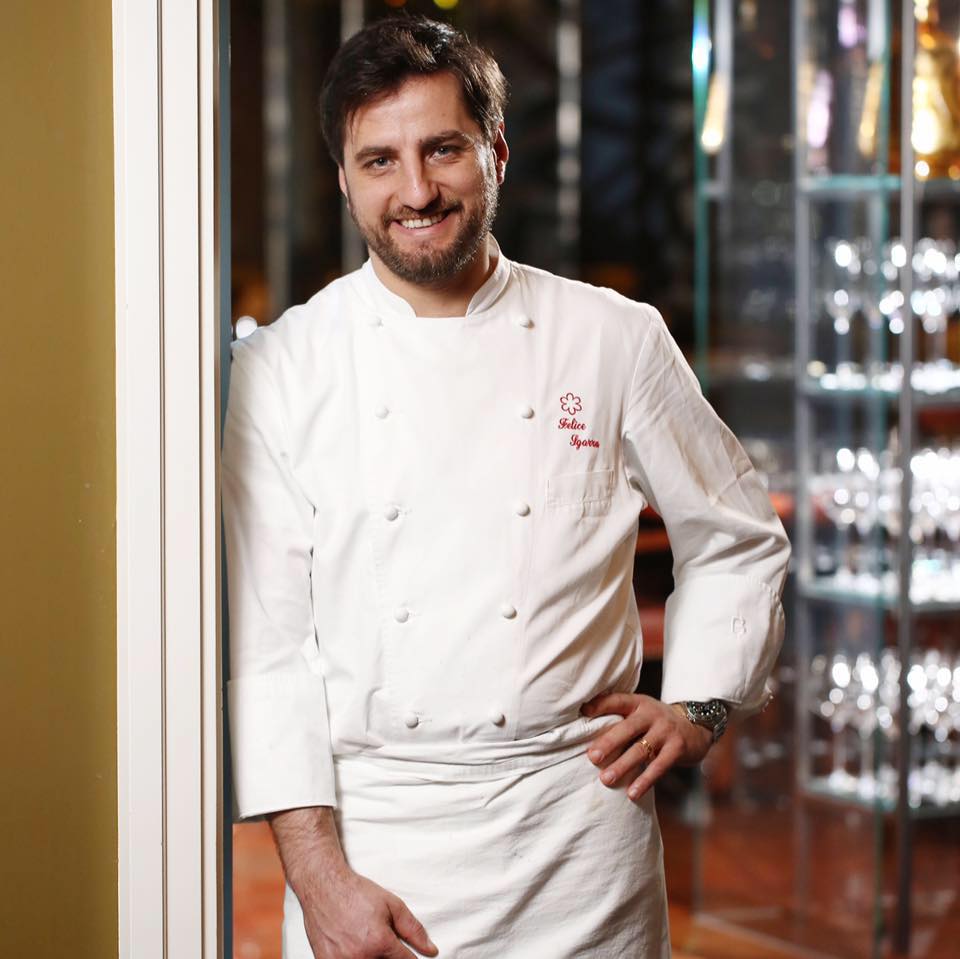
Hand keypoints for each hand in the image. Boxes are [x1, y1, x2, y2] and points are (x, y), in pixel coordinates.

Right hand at [297, 860, 437, 958]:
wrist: (324, 887)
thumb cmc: (356, 893)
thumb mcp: (392, 905)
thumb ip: (414, 930)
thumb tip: (430, 950)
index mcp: (379, 943)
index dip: (410, 958)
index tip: (406, 954)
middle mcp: (361, 957)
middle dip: (388, 956)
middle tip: (380, 940)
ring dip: (372, 957)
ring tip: (366, 940)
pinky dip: (354, 958)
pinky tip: (352, 945)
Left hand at [580, 693, 712, 801]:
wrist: (696, 726)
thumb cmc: (656, 722)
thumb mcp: (640, 712)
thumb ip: (619, 716)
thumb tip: (585, 722)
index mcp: (639, 703)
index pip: (618, 700)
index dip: (601, 705)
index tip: (583, 712)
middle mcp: (652, 714)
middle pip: (627, 728)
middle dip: (609, 743)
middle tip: (592, 757)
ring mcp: (666, 731)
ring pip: (641, 750)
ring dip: (623, 766)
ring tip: (606, 780)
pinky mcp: (677, 748)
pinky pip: (658, 766)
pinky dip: (645, 780)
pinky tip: (632, 793)